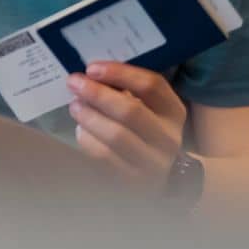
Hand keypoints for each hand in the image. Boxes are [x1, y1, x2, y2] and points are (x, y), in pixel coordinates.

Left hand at [66, 61, 186, 185]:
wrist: (152, 176)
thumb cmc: (143, 131)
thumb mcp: (147, 109)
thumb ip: (126, 90)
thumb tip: (91, 73)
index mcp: (173, 111)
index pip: (151, 85)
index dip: (119, 73)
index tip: (92, 68)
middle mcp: (168, 138)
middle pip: (130, 110)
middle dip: (97, 93)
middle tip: (74, 83)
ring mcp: (153, 162)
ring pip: (116, 135)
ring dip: (89, 116)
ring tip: (75, 105)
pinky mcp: (133, 180)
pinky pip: (104, 156)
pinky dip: (87, 139)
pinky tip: (80, 129)